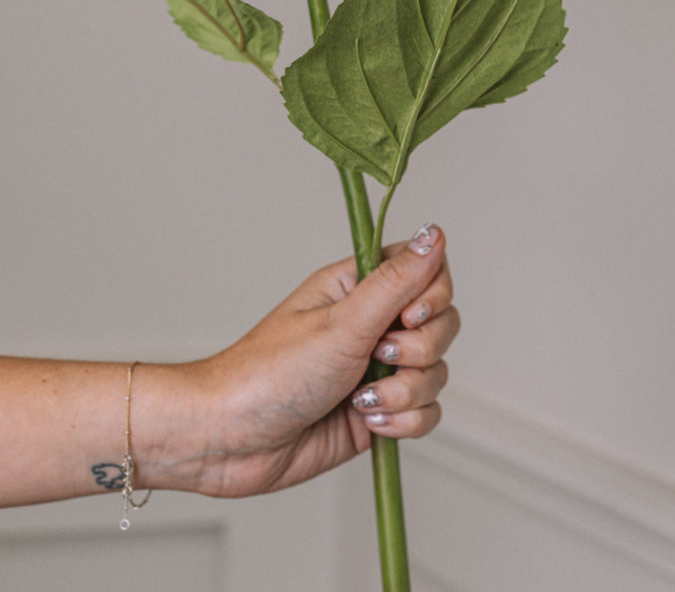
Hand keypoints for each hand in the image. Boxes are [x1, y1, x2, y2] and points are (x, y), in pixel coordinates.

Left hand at [155, 224, 457, 497]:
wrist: (233, 441)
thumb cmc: (269, 373)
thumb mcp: (341, 323)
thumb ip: (396, 282)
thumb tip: (434, 233)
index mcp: (357, 287)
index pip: (426, 272)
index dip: (432, 295)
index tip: (408, 316)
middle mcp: (370, 324)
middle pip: (441, 323)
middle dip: (420, 350)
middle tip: (380, 355)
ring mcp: (375, 369)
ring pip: (435, 372)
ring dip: (406, 392)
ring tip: (362, 399)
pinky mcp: (378, 411)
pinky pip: (425, 412)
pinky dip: (404, 422)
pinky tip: (368, 422)